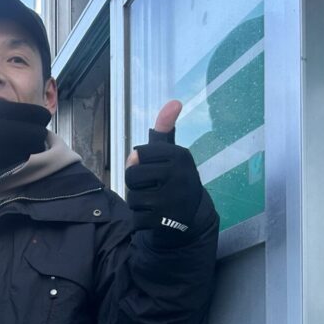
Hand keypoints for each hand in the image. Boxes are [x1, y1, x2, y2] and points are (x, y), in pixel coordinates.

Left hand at [124, 100, 203, 244]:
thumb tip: (174, 101)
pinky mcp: (166, 221)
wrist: (192, 217)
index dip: (140, 163)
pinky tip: (154, 217)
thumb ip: (164, 130)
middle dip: (135, 183)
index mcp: (180, 155)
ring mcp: (173, 199)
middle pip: (131, 175)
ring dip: (137, 203)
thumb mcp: (171, 154)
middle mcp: (179, 175)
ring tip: (153, 202)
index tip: (155, 168)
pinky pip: (136, 218)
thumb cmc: (174, 179)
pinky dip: (140, 219)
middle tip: (151, 187)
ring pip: (132, 198)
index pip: (138, 153)